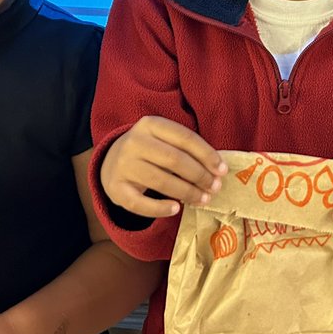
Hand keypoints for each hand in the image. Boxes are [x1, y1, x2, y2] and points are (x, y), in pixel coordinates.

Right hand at [101, 116, 226, 217]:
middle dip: (200, 175)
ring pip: (161, 181)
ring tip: (203, 200)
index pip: (185, 137)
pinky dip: (160, 208)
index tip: (223, 170)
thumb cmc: (149, 151)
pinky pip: (140, 203)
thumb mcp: (163, 140)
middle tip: (215, 188)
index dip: (207, 154)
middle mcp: (134, 142)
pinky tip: (176, 209)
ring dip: (187, 192)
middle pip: (174, 159)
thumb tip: (218, 171)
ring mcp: (123, 165)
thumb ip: (186, 150)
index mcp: (150, 124)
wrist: (110, 162)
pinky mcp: (116, 189)